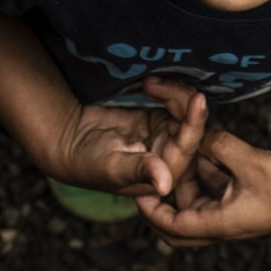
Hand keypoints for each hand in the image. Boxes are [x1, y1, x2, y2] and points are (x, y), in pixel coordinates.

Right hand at [53, 76, 206, 197]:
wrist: (71, 140)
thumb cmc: (89, 163)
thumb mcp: (114, 167)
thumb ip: (140, 171)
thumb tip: (165, 186)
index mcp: (167, 172)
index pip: (188, 145)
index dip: (195, 122)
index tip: (198, 98)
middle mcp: (172, 153)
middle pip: (192, 121)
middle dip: (180, 98)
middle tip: (153, 85)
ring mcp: (167, 132)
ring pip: (186, 107)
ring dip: (172, 90)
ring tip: (148, 83)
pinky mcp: (160, 116)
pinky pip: (175, 98)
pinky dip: (167, 87)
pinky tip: (148, 84)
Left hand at [135, 129, 270, 245]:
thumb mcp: (249, 161)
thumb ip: (219, 146)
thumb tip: (201, 135)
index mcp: (221, 223)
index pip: (174, 226)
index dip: (153, 211)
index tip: (138, 194)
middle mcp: (225, 222)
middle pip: (182, 221)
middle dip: (166, 201)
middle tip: (154, 179)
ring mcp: (237, 211)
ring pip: (200, 200)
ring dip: (189, 180)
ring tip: (180, 154)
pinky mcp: (247, 198)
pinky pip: (217, 187)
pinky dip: (209, 171)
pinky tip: (208, 148)